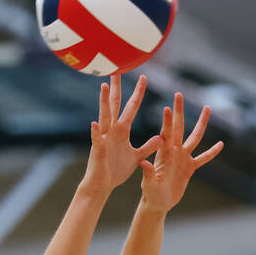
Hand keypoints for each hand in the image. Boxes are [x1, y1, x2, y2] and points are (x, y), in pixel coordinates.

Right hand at [81, 74, 162, 197]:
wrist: (103, 185)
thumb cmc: (116, 170)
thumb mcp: (137, 156)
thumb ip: (148, 146)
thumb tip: (161, 137)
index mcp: (122, 131)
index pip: (130, 107)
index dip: (137, 93)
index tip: (143, 77)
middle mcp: (112, 131)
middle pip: (114, 105)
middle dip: (116, 88)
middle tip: (116, 69)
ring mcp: (103, 139)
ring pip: (104, 116)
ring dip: (103, 102)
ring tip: (103, 87)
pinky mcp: (98, 150)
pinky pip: (96, 139)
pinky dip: (95, 132)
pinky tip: (94, 123)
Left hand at [139, 93, 222, 213]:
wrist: (158, 203)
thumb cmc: (150, 193)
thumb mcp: (148, 184)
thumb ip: (148, 173)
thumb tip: (144, 163)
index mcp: (163, 154)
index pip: (166, 133)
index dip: (167, 121)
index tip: (168, 107)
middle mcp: (174, 151)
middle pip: (179, 128)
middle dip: (180, 111)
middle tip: (179, 94)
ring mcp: (183, 158)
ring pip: (195, 137)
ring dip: (201, 124)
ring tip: (207, 109)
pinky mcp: (190, 168)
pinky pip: (203, 158)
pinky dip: (211, 152)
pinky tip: (221, 144)